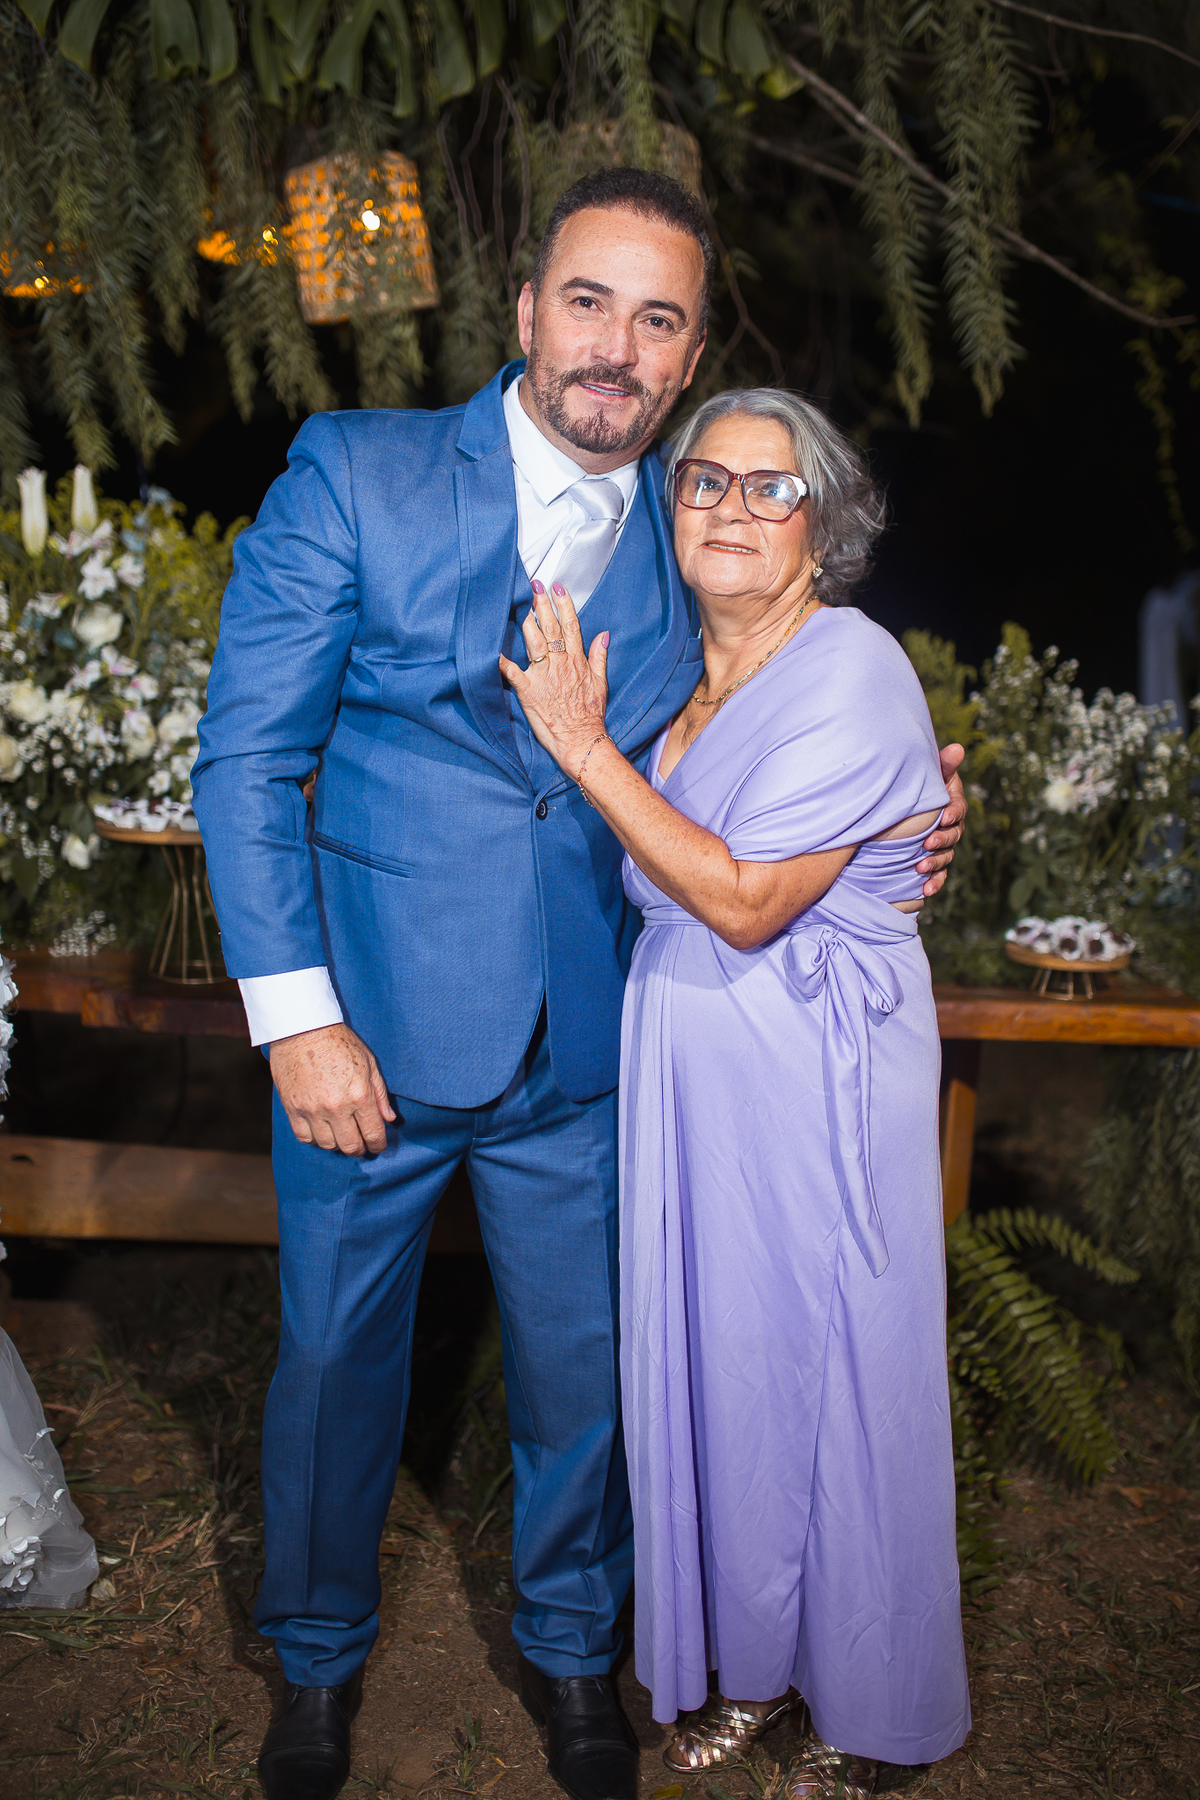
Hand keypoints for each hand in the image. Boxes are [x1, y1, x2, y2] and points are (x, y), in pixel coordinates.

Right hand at [269, 1022, 396, 1155]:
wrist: (302, 1029)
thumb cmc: (338, 1042)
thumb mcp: (369, 1063)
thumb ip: (380, 1094)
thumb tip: (389, 1119)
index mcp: (359, 1095)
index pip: (373, 1134)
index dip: (378, 1145)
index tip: (378, 1146)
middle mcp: (336, 1107)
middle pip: (351, 1146)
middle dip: (360, 1148)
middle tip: (361, 1143)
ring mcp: (312, 1109)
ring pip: (327, 1145)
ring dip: (337, 1143)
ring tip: (340, 1133)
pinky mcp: (293, 1108)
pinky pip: (304, 1137)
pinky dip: (314, 1138)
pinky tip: (321, 1129)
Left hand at [498, 580, 609, 774]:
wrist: (581, 740)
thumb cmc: (591, 714)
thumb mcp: (601, 682)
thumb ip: (600, 656)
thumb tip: (604, 634)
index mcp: (577, 660)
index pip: (570, 625)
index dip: (563, 604)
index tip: (557, 587)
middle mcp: (560, 663)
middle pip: (550, 627)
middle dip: (542, 604)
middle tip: (534, 585)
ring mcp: (543, 676)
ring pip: (533, 641)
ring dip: (526, 621)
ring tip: (520, 604)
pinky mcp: (528, 691)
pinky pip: (511, 672)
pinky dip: (500, 660)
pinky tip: (490, 647)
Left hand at [918, 744, 966, 897]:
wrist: (900, 807)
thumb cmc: (918, 787)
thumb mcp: (930, 774)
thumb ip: (943, 764)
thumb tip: (958, 747)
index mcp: (952, 806)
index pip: (957, 810)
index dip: (953, 813)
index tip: (945, 816)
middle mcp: (951, 828)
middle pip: (952, 836)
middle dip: (942, 840)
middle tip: (928, 843)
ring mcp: (942, 846)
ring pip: (945, 857)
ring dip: (935, 863)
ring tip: (921, 867)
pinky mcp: (932, 861)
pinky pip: (938, 875)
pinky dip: (934, 883)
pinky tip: (926, 891)